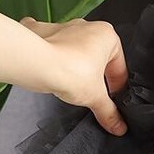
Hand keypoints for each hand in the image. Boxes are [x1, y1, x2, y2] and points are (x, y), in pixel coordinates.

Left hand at [20, 16, 128, 135]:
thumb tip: (118, 125)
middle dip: (96, 74)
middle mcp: (87, 27)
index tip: (112, 100)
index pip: (119, 67)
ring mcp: (63, 27)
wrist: (34, 63)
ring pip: (75, 48)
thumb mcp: (95, 97)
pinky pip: (47, 38)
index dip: (117, 87)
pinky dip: (47, 46)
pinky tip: (46, 60)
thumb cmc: (69, 70)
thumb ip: (108, 112)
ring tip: (70, 82)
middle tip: (91, 93)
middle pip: (98, 56)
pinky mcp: (42, 31)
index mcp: (107, 36)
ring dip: (75, 62)